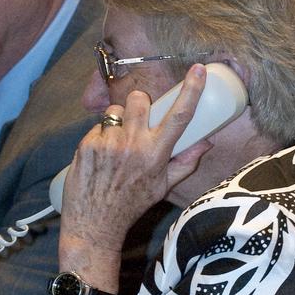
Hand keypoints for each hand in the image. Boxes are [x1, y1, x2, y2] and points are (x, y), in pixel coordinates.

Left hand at [60, 64, 210, 253]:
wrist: (95, 224)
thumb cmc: (132, 205)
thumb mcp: (163, 187)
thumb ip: (186, 162)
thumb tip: (207, 142)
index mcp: (157, 154)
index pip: (179, 116)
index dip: (191, 90)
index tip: (197, 70)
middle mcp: (134, 145)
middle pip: (140, 99)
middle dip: (138, 105)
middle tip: (135, 124)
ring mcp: (109, 143)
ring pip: (115, 111)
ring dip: (117, 123)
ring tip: (115, 147)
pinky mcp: (87, 144)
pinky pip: (96, 127)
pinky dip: (99, 138)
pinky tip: (99, 158)